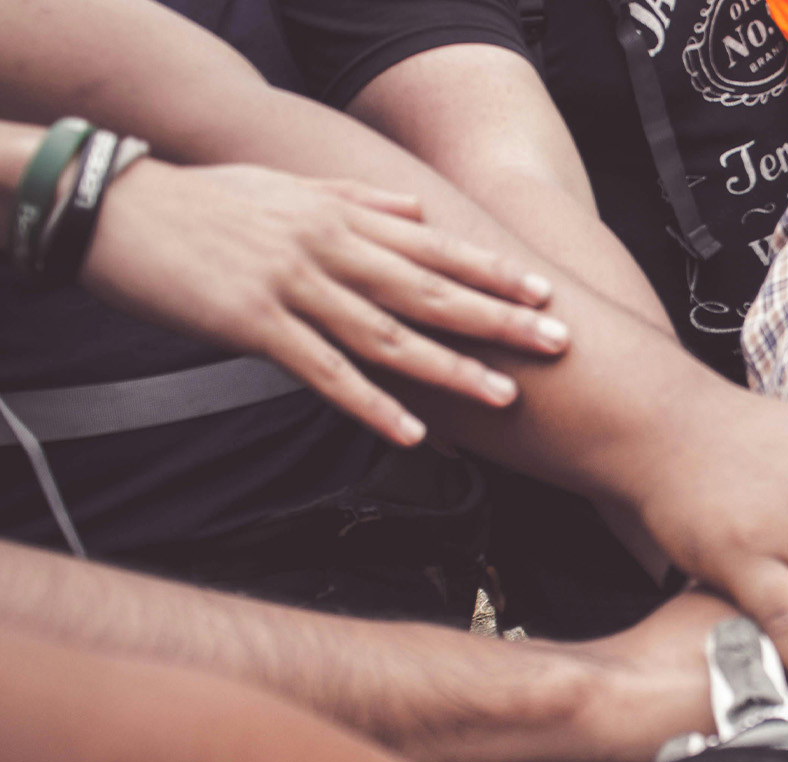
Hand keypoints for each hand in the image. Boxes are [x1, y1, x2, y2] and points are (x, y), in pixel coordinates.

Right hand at [80, 160, 569, 445]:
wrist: (116, 208)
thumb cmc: (204, 201)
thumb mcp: (289, 186)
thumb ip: (358, 196)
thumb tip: (416, 206)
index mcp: (341, 216)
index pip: (434, 246)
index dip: (492, 270)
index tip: (545, 291)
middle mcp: (330, 248)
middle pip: (430, 290)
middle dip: (497, 320)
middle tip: (556, 344)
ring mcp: (294, 286)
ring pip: (389, 334)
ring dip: (450, 370)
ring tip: (502, 398)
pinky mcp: (255, 323)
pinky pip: (324, 371)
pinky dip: (371, 403)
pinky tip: (411, 432)